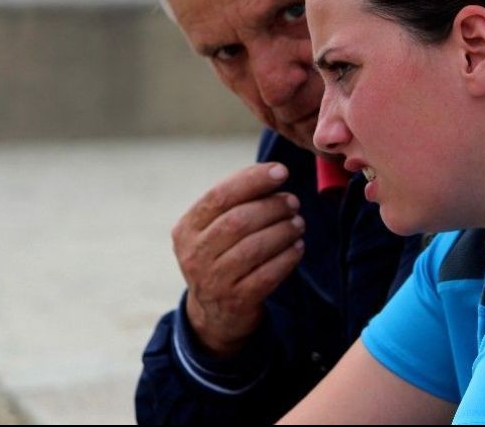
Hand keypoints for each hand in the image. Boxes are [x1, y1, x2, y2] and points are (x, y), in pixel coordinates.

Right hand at [172, 163, 305, 357]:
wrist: (214, 313)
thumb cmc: (221, 256)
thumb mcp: (214, 230)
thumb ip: (236, 202)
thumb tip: (275, 173)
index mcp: (186, 228)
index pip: (219, 195)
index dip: (253, 180)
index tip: (281, 171)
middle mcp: (194, 254)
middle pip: (238, 221)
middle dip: (272, 206)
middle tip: (293, 202)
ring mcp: (213, 281)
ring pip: (254, 247)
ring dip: (283, 230)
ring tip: (298, 223)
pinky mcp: (236, 301)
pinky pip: (267, 274)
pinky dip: (287, 257)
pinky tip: (297, 246)